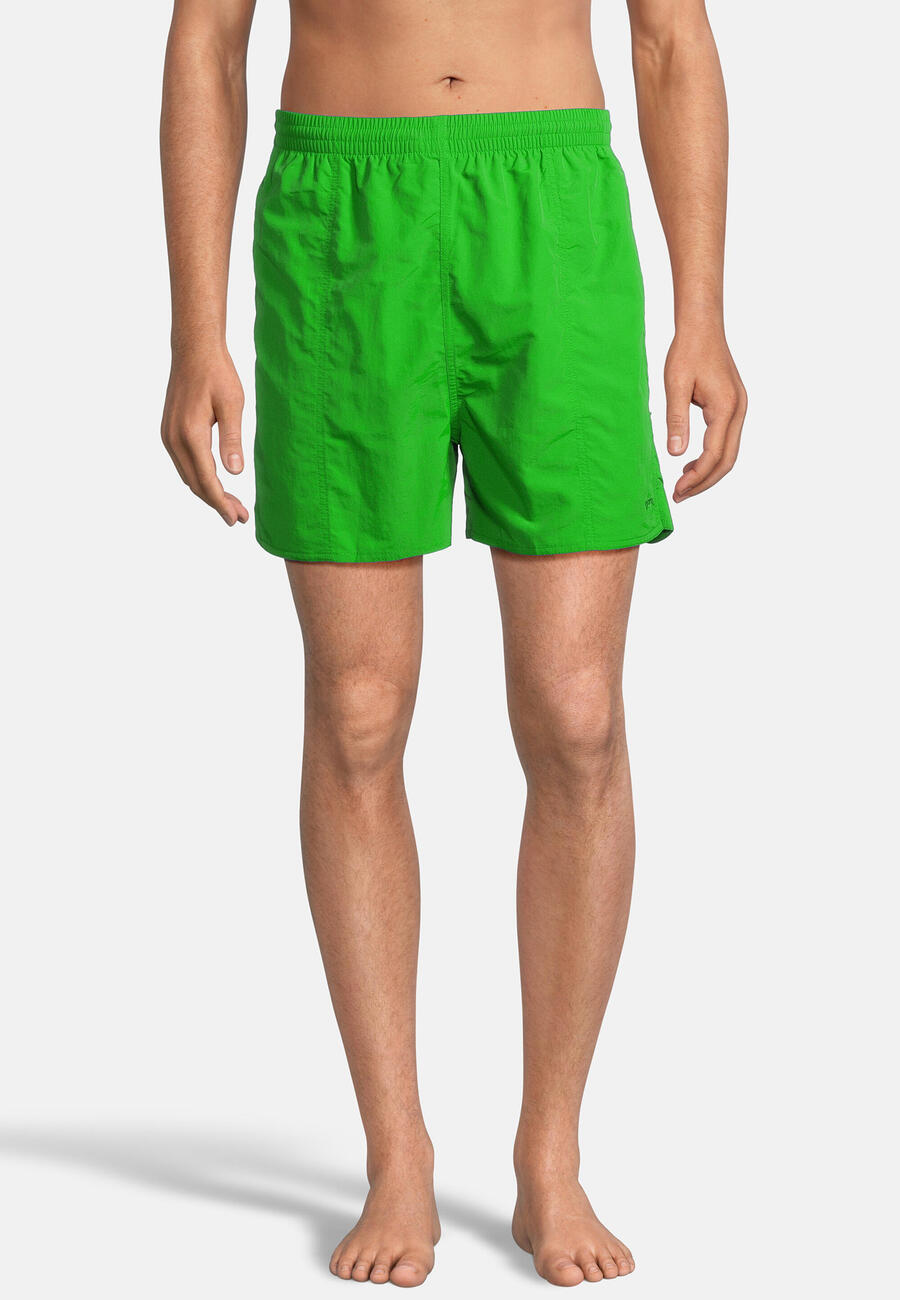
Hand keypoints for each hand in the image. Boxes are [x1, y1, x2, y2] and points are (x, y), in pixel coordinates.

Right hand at [161, 347, 249, 525]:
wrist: (194, 351)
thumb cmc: (217, 374)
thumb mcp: (233, 405)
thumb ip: (232, 440)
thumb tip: (235, 473)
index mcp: (190, 435)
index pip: (207, 480)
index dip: (222, 503)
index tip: (237, 518)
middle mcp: (174, 439)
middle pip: (196, 484)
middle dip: (218, 503)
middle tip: (240, 517)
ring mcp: (168, 436)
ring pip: (188, 476)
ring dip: (208, 492)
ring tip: (232, 505)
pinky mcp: (169, 432)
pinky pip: (183, 464)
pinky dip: (199, 478)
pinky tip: (215, 482)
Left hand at [664, 327, 746, 502]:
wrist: (703, 327)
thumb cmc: (687, 351)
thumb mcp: (675, 385)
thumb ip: (676, 420)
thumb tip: (676, 453)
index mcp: (725, 407)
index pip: (714, 454)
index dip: (696, 477)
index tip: (678, 490)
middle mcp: (739, 410)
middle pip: (727, 459)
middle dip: (704, 481)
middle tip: (680, 495)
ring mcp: (740, 408)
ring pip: (730, 452)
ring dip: (708, 471)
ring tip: (683, 483)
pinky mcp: (734, 406)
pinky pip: (727, 440)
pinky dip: (712, 456)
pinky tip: (691, 462)